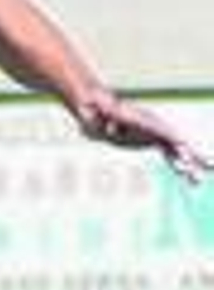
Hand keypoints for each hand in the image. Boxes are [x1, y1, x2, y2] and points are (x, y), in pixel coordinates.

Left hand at [76, 89, 210, 184]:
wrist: (96, 108)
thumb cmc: (93, 111)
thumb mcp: (93, 111)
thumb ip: (95, 112)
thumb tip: (87, 110)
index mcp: (141, 119)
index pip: (160, 130)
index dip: (173, 138)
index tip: (185, 148)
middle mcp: (153, 126)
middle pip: (176, 141)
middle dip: (191, 154)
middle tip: (207, 166)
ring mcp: (155, 133)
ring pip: (177, 151)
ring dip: (190, 166)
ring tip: (200, 181)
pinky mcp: (153, 141)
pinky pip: (171, 155)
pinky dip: (181, 166)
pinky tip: (191, 180)